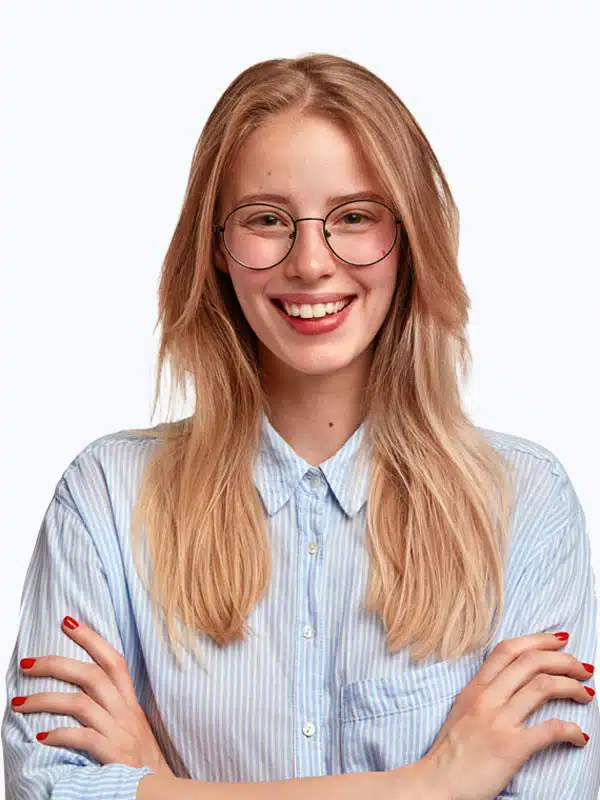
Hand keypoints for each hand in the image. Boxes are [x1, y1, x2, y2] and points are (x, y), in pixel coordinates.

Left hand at [12, 615, 173, 778]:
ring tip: (19, 704)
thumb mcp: (132, 724)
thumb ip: (113, 706)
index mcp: (131, 701)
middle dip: (56, 664)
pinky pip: (83, 738)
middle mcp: (126, 711)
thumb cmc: (140, 759)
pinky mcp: (113, 755)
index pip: (113, 660)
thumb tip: (81, 690)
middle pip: (91, 675)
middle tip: (28, 662)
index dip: (92, 638)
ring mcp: (120, 732)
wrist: (157, 791)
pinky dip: (60, 735)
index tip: (69, 622)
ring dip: (45, 700)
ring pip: (80, 703)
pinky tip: (42, 738)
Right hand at [417, 632, 593, 799]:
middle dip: (564, 661)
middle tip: (582, 668)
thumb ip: (485, 694)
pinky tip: (580, 736)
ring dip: (571, 686)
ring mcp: (498, 721)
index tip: (559, 640)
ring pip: (542, 687)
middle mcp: (487, 698)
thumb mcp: (462, 710)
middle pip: (531, 662)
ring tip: (586, 694)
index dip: (538, 640)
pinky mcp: (510, 748)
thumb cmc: (450, 751)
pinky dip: (571, 729)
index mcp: (475, 687)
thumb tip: (512, 683)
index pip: (508, 650)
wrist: (436, 783)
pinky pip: (549, 730)